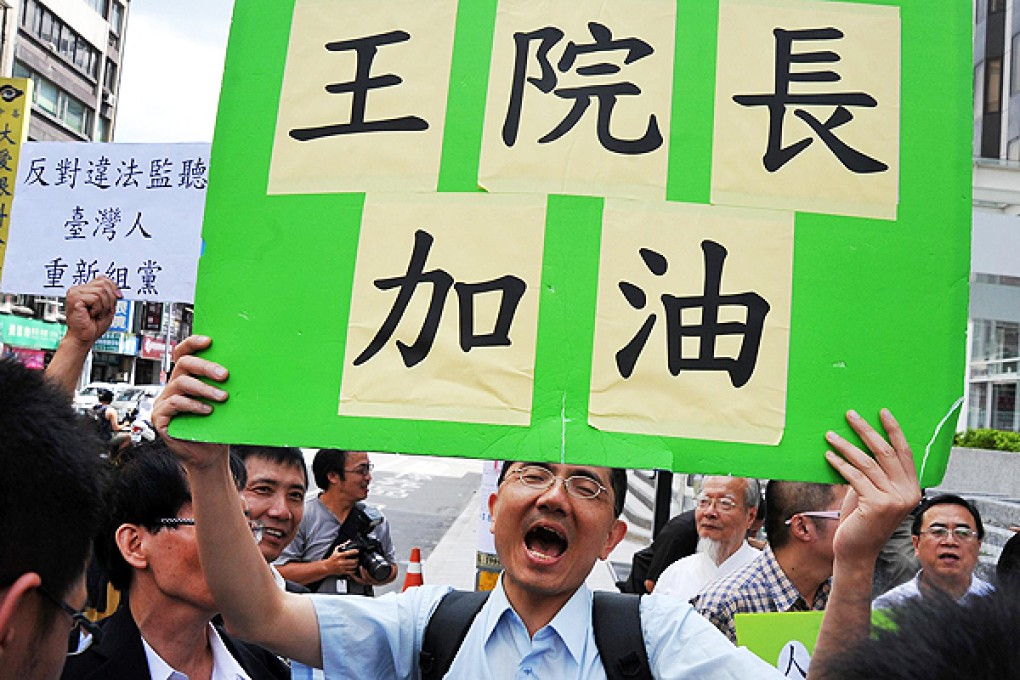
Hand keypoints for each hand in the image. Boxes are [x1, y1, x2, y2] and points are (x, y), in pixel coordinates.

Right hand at [63, 277, 119, 343]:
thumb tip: (117, 290)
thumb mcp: (107, 307)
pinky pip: (95, 298)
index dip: (113, 287)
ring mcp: (75, 293)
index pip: (102, 279)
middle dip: (110, 298)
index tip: (118, 297)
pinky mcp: (75, 299)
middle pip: (103, 284)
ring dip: (104, 306)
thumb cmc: (93, 325)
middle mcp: (78, 289)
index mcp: (84, 289)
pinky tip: (91, 314)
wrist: (84, 337)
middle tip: (103, 310)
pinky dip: (98, 309)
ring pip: (100, 291)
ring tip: (96, 313)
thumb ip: (110, 296)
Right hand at [152, 335, 228, 469]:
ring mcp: (165, 400)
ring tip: (222, 397)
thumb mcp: (222, 402)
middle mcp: (173, 385)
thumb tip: (244, 368)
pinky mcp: (160, 416)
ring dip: (205, 388)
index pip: (183, 353)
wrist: (209, 454)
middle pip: (184, 364)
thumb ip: (223, 385)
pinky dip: (193, 405)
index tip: (209, 340)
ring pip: (181, 382)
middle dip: (206, 366)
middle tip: (224, 375)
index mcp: (186, 377)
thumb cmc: (216, 425)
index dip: (193, 343)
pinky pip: (175, 403)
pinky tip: (208, 411)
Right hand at [325, 546, 360, 578]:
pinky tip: (354, 568)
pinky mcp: (342, 572)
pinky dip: (353, 570)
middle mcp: (341, 561)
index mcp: (339, 556)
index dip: (354, 552)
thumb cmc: (332, 558)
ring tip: (356, 563)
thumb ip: (342, 546)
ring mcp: (342, 567)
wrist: (327, 567)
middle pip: (352, 561)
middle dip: (356, 560)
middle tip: (358, 558)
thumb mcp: (336, 550)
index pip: (348, 553)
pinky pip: (350, 572)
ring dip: (356, 565)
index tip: (357, 551)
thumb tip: (348, 542)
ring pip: (352, 566)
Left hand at [824, 409, 920, 563]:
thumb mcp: (871, 493)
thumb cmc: (861, 520)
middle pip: (886, 452)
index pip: (905, 452)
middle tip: (850, 415)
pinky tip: (828, 456)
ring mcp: (894, 500)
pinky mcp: (876, 505)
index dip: (894, 430)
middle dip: (866, 430)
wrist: (856, 551)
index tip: (882, 412)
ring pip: (867, 463)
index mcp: (912, 488)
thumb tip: (859, 443)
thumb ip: (873, 473)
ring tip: (830, 435)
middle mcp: (907, 493)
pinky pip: (855, 477)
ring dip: (846, 446)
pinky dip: (840, 464)